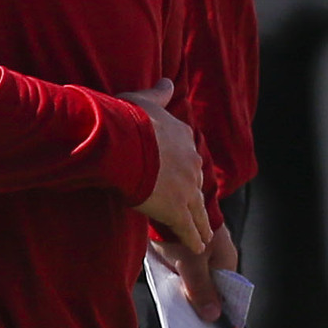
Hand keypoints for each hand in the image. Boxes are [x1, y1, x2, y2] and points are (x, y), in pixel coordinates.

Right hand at [123, 82, 215, 279]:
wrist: (122, 140)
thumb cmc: (127, 118)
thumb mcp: (145, 100)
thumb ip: (158, 94)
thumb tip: (167, 82)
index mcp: (183, 137)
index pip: (188, 156)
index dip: (185, 168)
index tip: (185, 177)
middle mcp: (191, 163)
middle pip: (196, 184)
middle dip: (196, 197)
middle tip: (198, 210)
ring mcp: (186, 188)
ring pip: (198, 210)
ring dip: (202, 223)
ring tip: (205, 236)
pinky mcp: (175, 210)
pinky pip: (189, 228)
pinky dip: (194, 238)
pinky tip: (199, 246)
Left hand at [146, 210, 236, 323]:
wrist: (168, 199)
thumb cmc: (182, 232)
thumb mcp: (189, 265)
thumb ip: (201, 289)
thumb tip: (213, 316)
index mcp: (227, 261)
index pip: (228, 294)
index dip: (221, 311)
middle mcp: (221, 257)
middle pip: (214, 288)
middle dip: (203, 303)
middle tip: (191, 321)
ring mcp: (207, 251)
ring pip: (201, 279)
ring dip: (192, 290)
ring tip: (180, 305)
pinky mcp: (193, 246)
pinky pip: (191, 269)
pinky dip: (184, 278)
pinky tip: (174, 284)